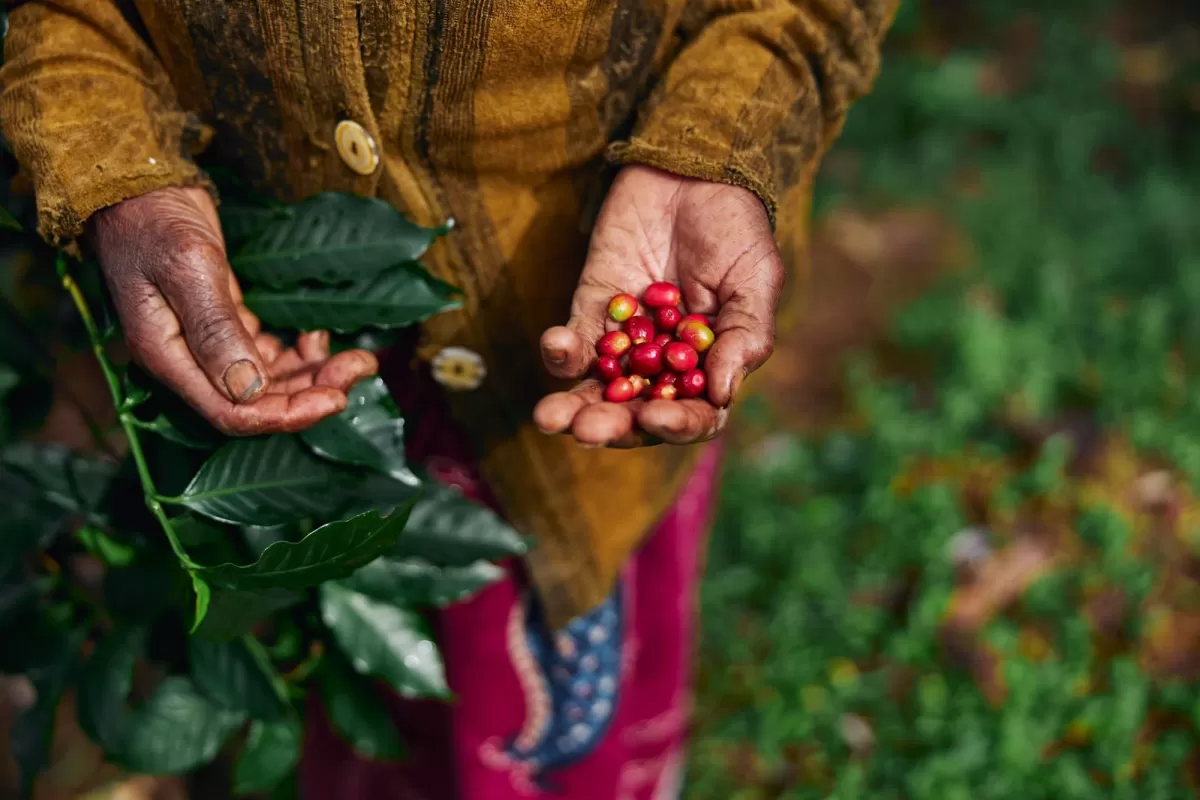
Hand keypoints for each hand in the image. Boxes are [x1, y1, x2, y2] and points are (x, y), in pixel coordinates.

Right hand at [89, 186, 377, 435]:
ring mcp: (209, 345)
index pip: (231, 413)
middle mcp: (190, 361)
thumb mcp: (187, 268)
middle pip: (258, 401)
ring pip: (270, 380)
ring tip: (357, 359)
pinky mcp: (226, 325)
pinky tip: (319, 336)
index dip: (285, 415)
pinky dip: (299, 354)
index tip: (335, 401)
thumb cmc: (154, 222)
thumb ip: (215, 328)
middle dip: (312, 393)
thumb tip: (247, 389)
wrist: (139, 187)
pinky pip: (269, 355)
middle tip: (360, 368)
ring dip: (314, 375)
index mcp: (169, 358)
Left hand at [533, 165, 783, 446]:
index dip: (675, 425)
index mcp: (709, 370)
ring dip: (572, 408)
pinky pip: (571, 346)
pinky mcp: (591, 313)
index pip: (692, 416)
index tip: (655, 416)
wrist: (692, 172)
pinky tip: (558, 344)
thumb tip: (721, 395)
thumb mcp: (755, 280)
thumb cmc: (736, 229)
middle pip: (634, 414)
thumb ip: (744, 337)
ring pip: (595, 391)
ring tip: (552, 417)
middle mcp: (664, 368)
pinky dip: (560, 353)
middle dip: (610, 427)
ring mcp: (625, 345)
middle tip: (587, 430)